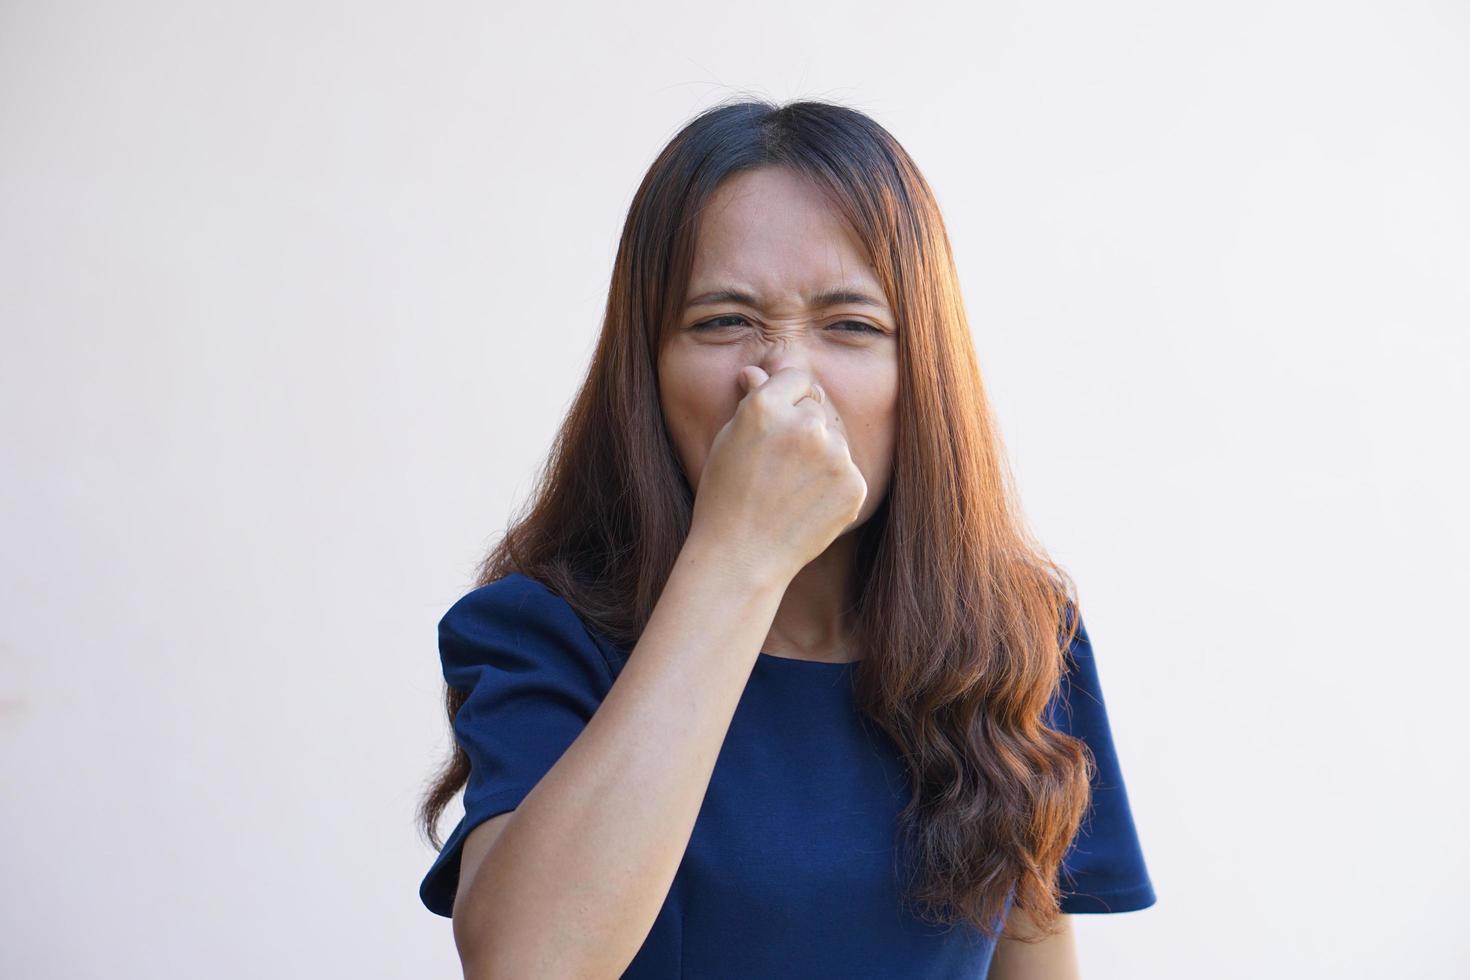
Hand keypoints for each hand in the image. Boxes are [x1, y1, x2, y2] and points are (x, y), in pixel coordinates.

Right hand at [685, 365, 868, 584]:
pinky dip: (833, 487)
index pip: (798, 377)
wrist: (741, 557)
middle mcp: (804, 424)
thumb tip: (756, 371)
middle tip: (778, 467)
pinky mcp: (855, 484)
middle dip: (803, 429)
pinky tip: (806, 506)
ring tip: (790, 490)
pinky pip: (848, 473)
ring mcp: (834, 455)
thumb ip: (752, 401)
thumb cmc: (725, 497)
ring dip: (820, 457)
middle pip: (817, 409)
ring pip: (834, 441)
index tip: (780, 422)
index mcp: (767, 406)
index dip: (788, 398)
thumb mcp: (729, 441)